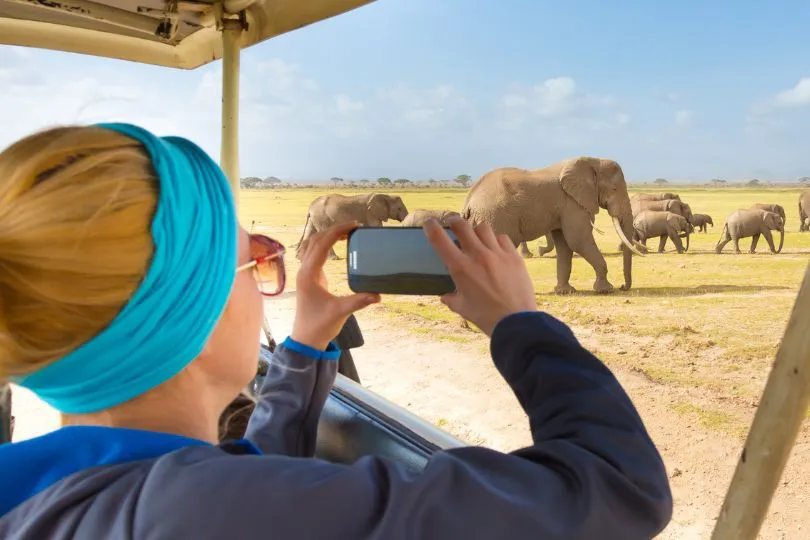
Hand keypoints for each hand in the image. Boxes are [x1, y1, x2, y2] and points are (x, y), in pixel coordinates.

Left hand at [291, 222, 379, 349]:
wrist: (306, 338)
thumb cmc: (319, 326)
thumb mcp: (340, 312)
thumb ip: (359, 301)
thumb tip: (378, 294)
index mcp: (308, 275)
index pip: (322, 244)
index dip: (338, 232)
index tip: (355, 226)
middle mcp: (304, 270)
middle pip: (316, 240)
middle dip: (334, 230)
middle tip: (355, 227)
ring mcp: (306, 273)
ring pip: (313, 245)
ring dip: (329, 236)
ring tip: (348, 232)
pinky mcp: (310, 277)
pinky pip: (316, 253)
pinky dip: (327, 245)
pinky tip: (340, 245)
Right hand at [423, 217, 537, 335]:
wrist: (515, 321)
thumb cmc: (486, 316)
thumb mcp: (462, 308)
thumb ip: (451, 299)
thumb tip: (445, 296)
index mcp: (460, 268)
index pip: (439, 239)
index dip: (431, 227)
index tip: (429, 223)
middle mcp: (477, 255)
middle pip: (461, 225)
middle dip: (454, 221)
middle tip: (453, 223)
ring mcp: (497, 254)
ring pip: (483, 228)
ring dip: (476, 231)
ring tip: (477, 238)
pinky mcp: (513, 256)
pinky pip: (503, 238)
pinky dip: (497, 241)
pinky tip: (496, 249)